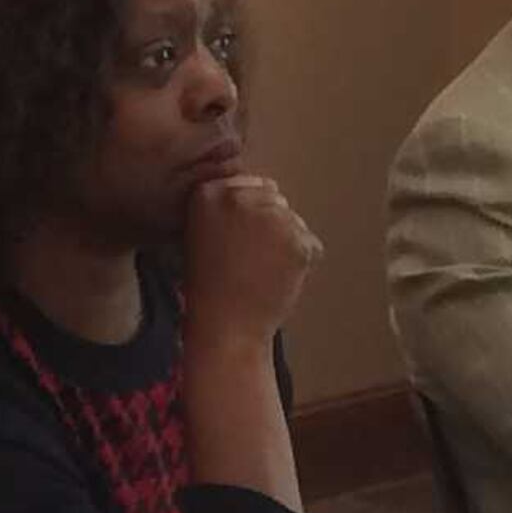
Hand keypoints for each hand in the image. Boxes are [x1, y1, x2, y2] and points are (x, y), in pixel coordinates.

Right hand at [183, 174, 320, 345]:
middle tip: (252, 256)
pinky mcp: (298, 240)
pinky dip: (301, 260)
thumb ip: (227, 207)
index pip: (250, 184)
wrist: (227, 328)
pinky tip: (279, 278)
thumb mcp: (202, 235)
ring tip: (263, 270)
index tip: (240, 238)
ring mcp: (272, 218)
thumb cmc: (210, 289)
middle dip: (269, 222)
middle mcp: (240, 198)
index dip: (249, 212)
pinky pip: (309, 243)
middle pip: (274, 197)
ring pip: (294, 219)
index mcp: (210, 194)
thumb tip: (265, 191)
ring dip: (286, 240)